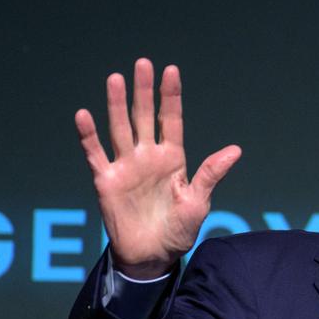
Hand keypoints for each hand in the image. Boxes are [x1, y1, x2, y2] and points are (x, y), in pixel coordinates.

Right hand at [75, 59, 240, 278]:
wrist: (153, 256)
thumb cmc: (179, 229)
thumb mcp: (198, 201)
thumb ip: (210, 174)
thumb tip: (235, 150)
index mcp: (173, 158)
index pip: (171, 120)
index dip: (170, 96)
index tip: (171, 70)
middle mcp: (148, 156)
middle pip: (144, 116)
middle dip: (143, 91)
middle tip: (143, 63)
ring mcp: (126, 166)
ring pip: (119, 128)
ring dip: (116, 104)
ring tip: (115, 78)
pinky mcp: (107, 180)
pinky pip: (95, 154)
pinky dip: (88, 136)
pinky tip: (83, 115)